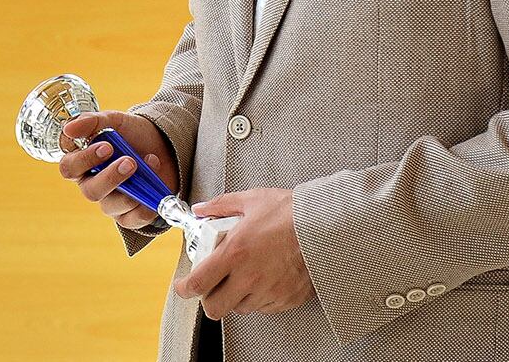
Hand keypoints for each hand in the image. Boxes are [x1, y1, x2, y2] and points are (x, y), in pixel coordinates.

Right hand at [57, 110, 177, 231]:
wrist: (163, 144)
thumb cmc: (131, 133)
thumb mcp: (113, 120)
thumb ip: (91, 121)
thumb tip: (68, 129)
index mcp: (82, 162)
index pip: (69, 168)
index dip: (85, 160)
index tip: (106, 147)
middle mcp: (92, 184)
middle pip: (90, 191)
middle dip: (110, 177)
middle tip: (129, 161)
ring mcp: (110, 201)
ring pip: (110, 206)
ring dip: (132, 189)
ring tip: (149, 166)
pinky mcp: (129, 215)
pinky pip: (132, 220)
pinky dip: (145, 206)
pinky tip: (154, 188)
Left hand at [173, 188, 313, 318]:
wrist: (326, 226)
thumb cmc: (290, 212)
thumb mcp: (250, 200)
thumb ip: (220, 206)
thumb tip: (201, 209)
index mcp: (235, 253)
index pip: (199, 283)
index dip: (184, 289)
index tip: (182, 286)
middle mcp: (250, 278)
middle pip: (215, 308)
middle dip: (208, 298)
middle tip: (212, 284)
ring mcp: (269, 292)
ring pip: (239, 309)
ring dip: (234, 297)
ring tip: (242, 276)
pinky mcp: (286, 300)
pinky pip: (264, 308)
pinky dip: (257, 298)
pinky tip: (262, 279)